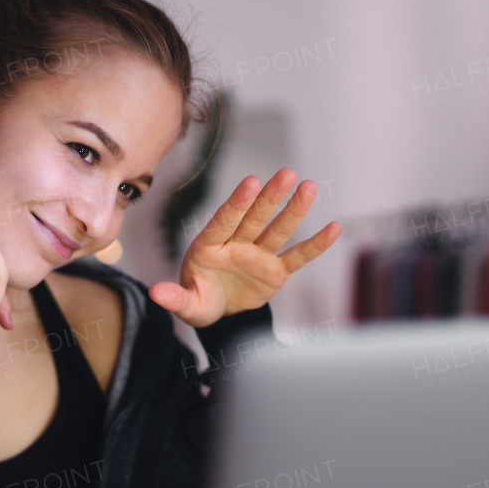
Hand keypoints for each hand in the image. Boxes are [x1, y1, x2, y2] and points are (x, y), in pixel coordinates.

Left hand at [148, 169, 340, 328]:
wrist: (220, 312)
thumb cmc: (200, 302)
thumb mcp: (186, 305)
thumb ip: (174, 298)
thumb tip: (155, 293)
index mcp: (209, 246)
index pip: (224, 222)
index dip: (237, 204)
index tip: (251, 183)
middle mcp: (235, 244)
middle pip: (254, 218)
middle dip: (269, 198)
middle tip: (285, 174)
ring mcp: (257, 254)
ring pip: (277, 230)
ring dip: (293, 210)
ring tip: (309, 187)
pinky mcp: (276, 270)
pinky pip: (297, 256)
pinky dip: (315, 245)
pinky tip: (333, 227)